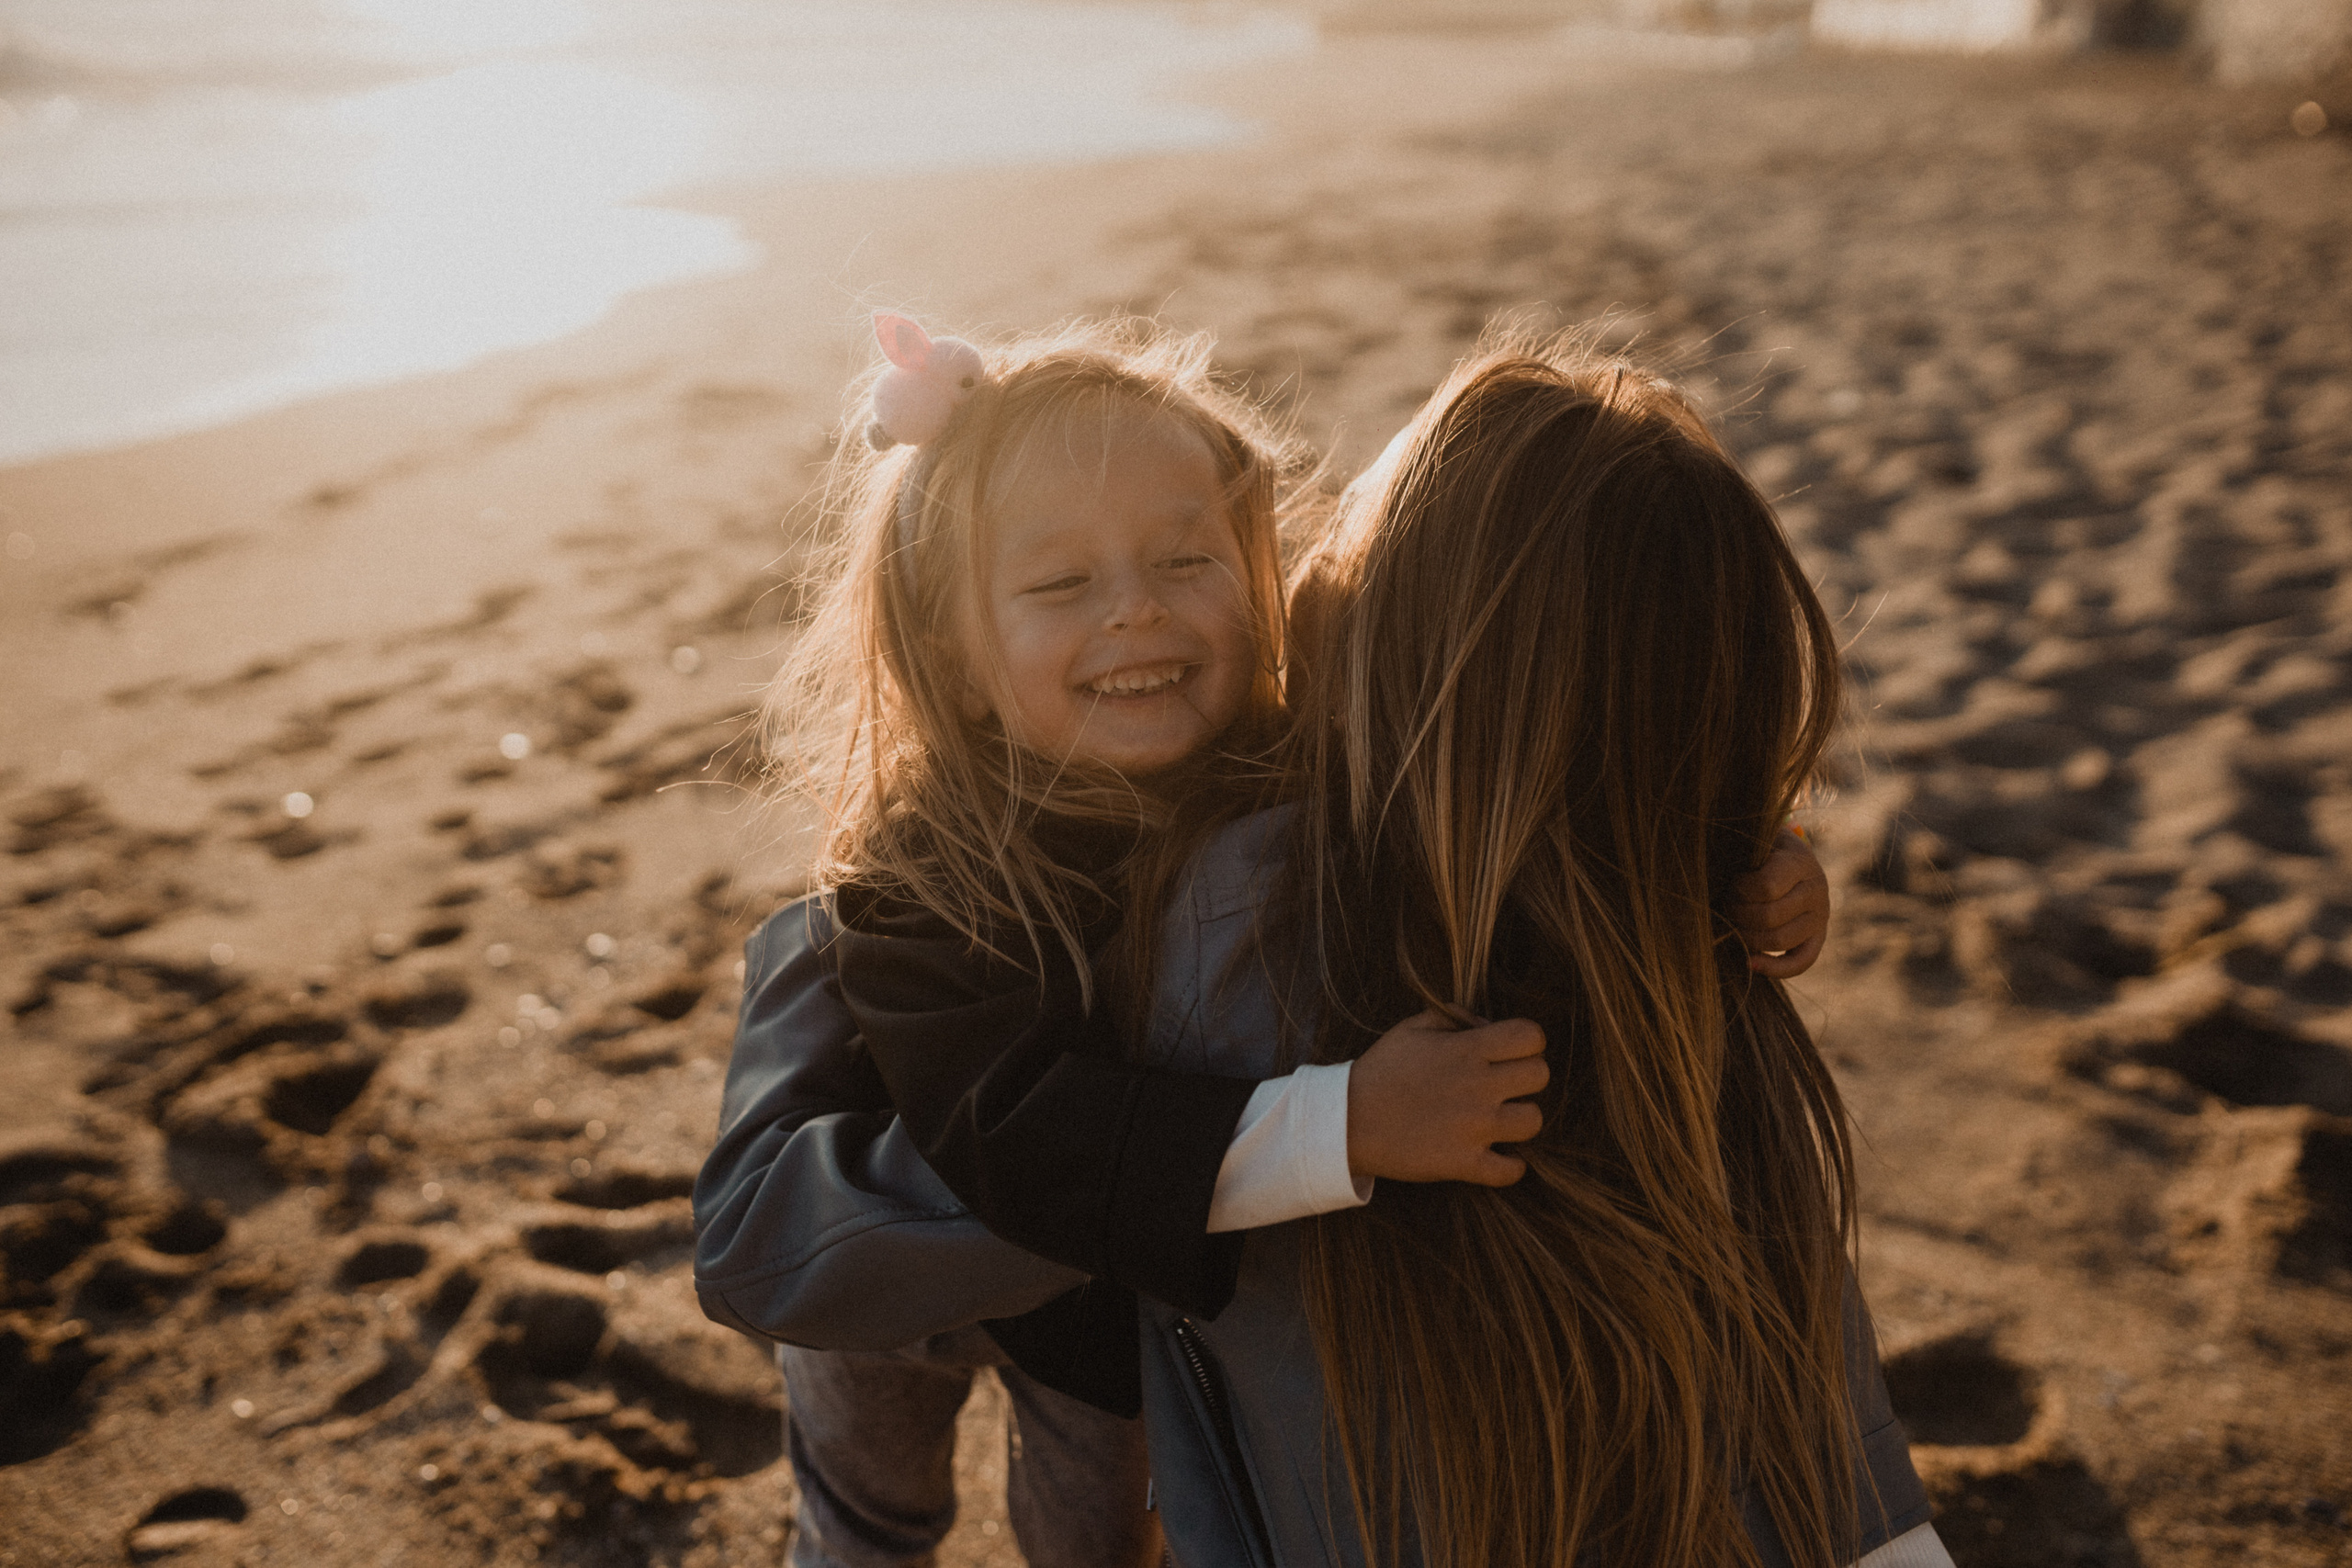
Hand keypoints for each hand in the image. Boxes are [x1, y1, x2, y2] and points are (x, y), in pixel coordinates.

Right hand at [1347, 1011, 1546, 1186]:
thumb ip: (1455, 1016)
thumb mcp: (1413, 1027)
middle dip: (1528, 1078)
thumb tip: (1488, 1025)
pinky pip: (1511, 1171)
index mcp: (1467, 1049)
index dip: (1529, 1042)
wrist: (1347, 1120)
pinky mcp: (1463, 1163)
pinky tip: (1497, 1155)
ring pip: (1534, 1121)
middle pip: (1541, 1076)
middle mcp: (1477, 1086)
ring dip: (1520, 1121)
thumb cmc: (1382, 1070)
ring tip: (1500, 1121)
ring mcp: (1472, 1127)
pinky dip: (1509, 1166)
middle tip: (1506, 1086)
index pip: (1531, 1036)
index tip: (1512, 1052)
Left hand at [1731, 826, 1828, 978]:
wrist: (1785, 856)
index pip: (1766, 887)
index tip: (1730, 883)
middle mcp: (1816, 891)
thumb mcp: (1753, 839)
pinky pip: (1800, 962)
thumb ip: (1740, 850)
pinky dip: (1774, 968)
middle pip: (1769, 917)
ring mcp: (1820, 917)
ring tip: (1734, 922)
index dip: (1739, 890)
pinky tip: (1750, 963)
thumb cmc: (1760, 848)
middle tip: (1726, 904)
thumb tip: (1713, 863)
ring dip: (1747, 936)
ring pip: (1779, 940)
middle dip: (1738, 913)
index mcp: (1800, 863)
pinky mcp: (1817, 938)